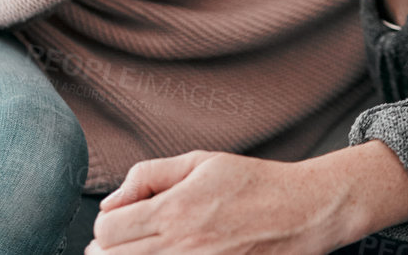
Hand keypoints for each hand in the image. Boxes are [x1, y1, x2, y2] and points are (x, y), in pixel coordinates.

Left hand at [87, 142, 407, 253]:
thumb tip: (112, 201)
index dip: (107, 222)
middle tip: (131, 234)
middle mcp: (179, 246)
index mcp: (174, 210)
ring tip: (151, 244)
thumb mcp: (202, 162)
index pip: (106, 230)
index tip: (123, 215)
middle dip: (111, 246)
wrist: (301, 212)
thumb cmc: (254, 184)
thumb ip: (149, 175)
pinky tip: (170, 252)